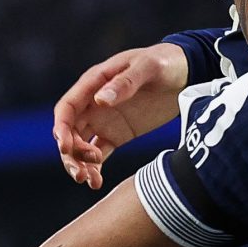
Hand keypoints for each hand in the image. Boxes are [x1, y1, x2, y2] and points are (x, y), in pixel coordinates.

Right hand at [51, 43, 189, 188]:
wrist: (186, 73)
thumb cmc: (164, 62)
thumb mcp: (148, 67)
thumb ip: (125, 83)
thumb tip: (99, 101)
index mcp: (94, 83)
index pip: (67, 108)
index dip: (61, 128)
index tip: (65, 148)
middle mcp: (93, 104)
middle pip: (70, 132)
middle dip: (70, 154)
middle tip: (81, 173)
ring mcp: (104, 120)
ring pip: (80, 146)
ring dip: (79, 164)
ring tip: (90, 181)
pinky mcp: (117, 134)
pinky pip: (98, 154)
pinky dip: (94, 169)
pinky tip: (97, 183)